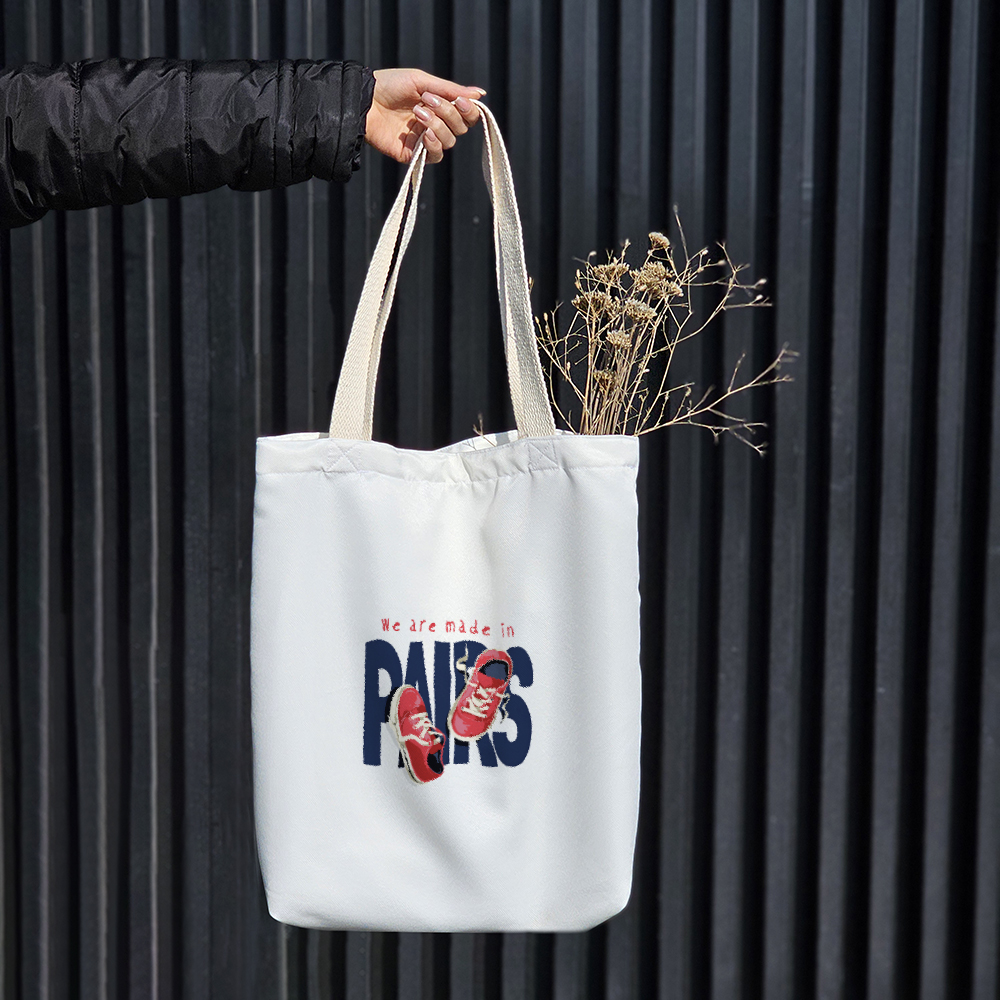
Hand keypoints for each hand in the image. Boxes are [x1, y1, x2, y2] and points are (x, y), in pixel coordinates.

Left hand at [366, 68, 483, 164]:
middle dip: (448, 113)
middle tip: (428, 101)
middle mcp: (435, 124)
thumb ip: (451, 90)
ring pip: (449, 141)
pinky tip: (424, 134)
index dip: (469, 110)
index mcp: (440, 106)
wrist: (364, 100)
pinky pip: (435, 156)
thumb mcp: (422, 81)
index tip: (461, 101)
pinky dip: (434, 145)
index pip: (466, 115)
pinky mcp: (413, 154)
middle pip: (460, 128)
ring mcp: (424, 140)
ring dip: (437, 125)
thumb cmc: (390, 85)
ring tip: (417, 113)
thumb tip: (481, 94)